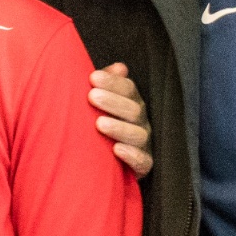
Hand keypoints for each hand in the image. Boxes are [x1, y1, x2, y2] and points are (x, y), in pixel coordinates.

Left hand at [90, 63, 149, 179]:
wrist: (106, 168)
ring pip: (138, 134)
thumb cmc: (100, 130)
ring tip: (99, 124)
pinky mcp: (143, 166)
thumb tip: (119, 67)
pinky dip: (131, 155)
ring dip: (118, 128)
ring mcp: (144, 144)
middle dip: (113, 102)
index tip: (92, 77)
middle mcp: (140, 122)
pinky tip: (116, 149)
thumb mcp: (100, 105)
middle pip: (133, 109)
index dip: (112, 83)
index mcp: (132, 104)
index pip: (128, 89)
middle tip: (92, 97)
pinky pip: (142, 161)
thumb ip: (105, 86)